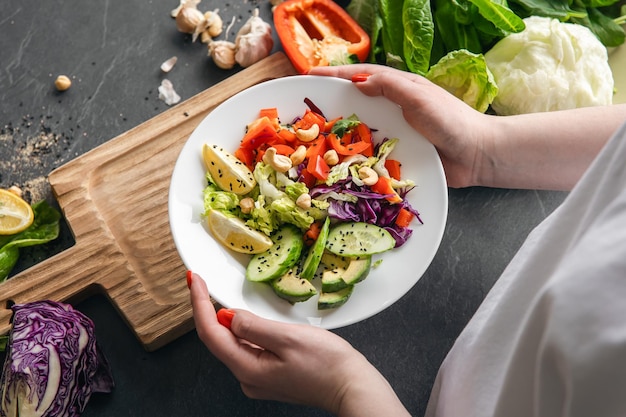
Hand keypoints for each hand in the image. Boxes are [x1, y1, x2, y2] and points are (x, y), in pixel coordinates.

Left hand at [188, 272, 410, 416]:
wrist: (351, 387)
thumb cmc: (327, 365)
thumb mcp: (287, 337)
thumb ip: (253, 326)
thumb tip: (228, 316)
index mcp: (248, 368)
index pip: (211, 333)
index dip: (199, 304)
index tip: (194, 280)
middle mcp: (248, 377)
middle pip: (218, 340)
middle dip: (207, 309)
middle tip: (200, 282)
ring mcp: (259, 378)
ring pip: (233, 344)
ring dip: (225, 319)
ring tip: (217, 295)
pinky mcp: (271, 374)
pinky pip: (248, 349)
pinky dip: (243, 330)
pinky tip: (247, 318)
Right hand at [310, 64, 625, 190]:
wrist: (477, 155)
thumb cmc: (451, 121)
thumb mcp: (418, 96)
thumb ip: (389, 85)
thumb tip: (356, 80)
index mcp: (399, 88)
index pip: (360, 76)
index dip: (333, 76)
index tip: (308, 77)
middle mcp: (394, 108)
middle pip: (355, 101)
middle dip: (330, 103)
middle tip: (303, 108)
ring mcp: (395, 132)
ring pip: (361, 128)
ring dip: (339, 131)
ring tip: (312, 137)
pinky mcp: (399, 154)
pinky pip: (371, 152)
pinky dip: (354, 155)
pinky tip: (338, 163)